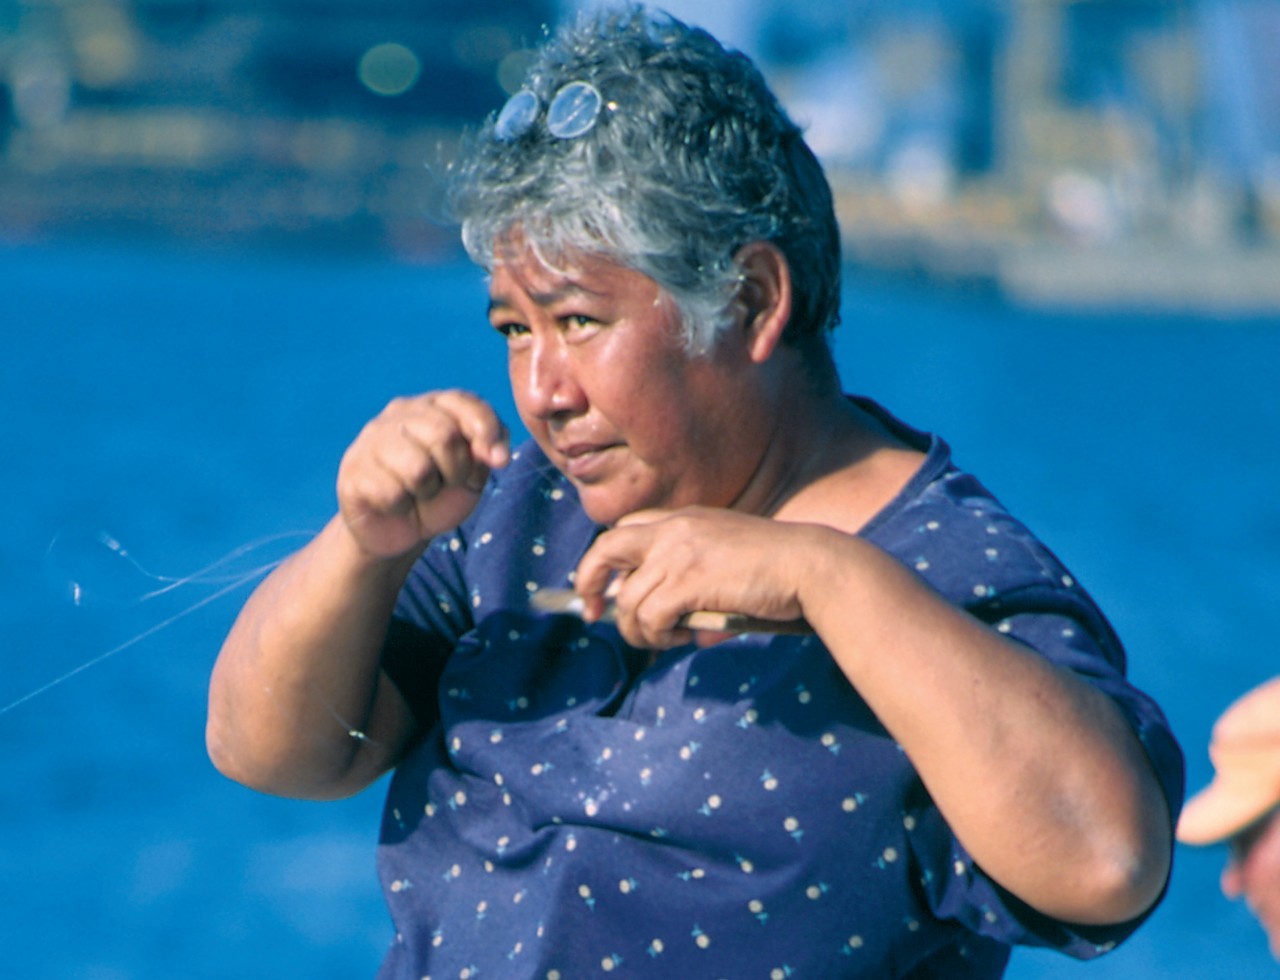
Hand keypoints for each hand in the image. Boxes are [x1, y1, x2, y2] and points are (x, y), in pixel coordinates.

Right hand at [336, 390, 508, 558]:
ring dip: (428, 491)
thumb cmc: (442, 492)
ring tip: (420, 492)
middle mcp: (399, 414)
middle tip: (448, 482)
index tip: (498, 462)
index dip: (488, 432)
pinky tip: (396, 503)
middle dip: (457, 470)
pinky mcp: (352, 470)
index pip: (466, 402)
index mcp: (434, 405)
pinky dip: (403, 507)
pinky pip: (392, 494)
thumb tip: (496, 455)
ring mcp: (371, 440)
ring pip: (417, 468)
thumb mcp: (475, 470)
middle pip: (443, 435)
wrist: (401, 529)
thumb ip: (490, 449)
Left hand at [573, 507, 818, 648]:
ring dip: (638, 629)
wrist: (809, 565)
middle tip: (594, 614)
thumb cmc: (778, 571)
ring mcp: (678, 553)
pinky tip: (680, 639)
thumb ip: (697, 589)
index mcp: (684, 519)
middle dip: (588, 582)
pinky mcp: (688, 580)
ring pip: (627, 599)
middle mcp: (674, 529)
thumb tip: (686, 634)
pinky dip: (658, 635)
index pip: (624, 528)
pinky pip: (649, 616)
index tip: (602, 590)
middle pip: (606, 548)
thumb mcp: (728, 563)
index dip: (605, 561)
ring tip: (663, 640)